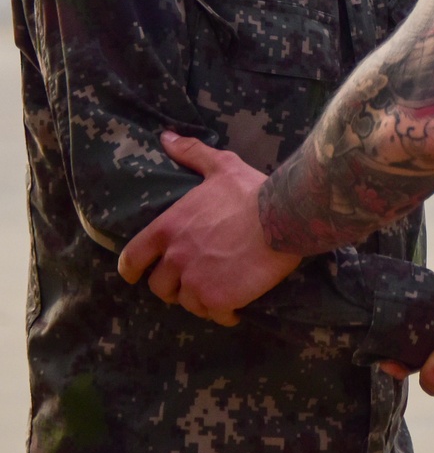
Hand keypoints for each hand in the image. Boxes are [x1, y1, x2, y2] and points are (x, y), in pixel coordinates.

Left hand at [117, 132, 300, 324]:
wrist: (283, 216)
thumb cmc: (251, 190)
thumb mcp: (220, 166)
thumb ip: (191, 154)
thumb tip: (166, 137)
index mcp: (170, 227)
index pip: (133, 257)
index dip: (132, 269)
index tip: (136, 275)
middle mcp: (176, 257)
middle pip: (159, 287)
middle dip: (174, 285)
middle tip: (194, 279)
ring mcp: (195, 281)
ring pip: (187, 303)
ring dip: (199, 299)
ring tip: (217, 290)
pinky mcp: (217, 299)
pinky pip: (213, 315)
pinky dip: (222, 313)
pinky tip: (234, 306)